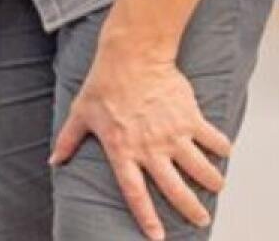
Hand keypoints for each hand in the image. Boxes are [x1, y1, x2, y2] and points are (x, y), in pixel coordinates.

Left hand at [50, 49, 231, 239]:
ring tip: (216, 187)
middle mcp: (150, 147)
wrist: (132, 56)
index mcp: (122, 150)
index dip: (146, 217)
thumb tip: (54, 161)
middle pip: (174, 189)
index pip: (134, 193)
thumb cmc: (103, 84)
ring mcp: (173, 134)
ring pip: (200, 169)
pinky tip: (224, 152)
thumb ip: (68, 140)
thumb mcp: (80, 114)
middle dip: (190, 209)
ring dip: (212, 181)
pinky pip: (213, 139)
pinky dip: (222, 148)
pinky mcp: (191, 118)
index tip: (157, 236)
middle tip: (200, 220)